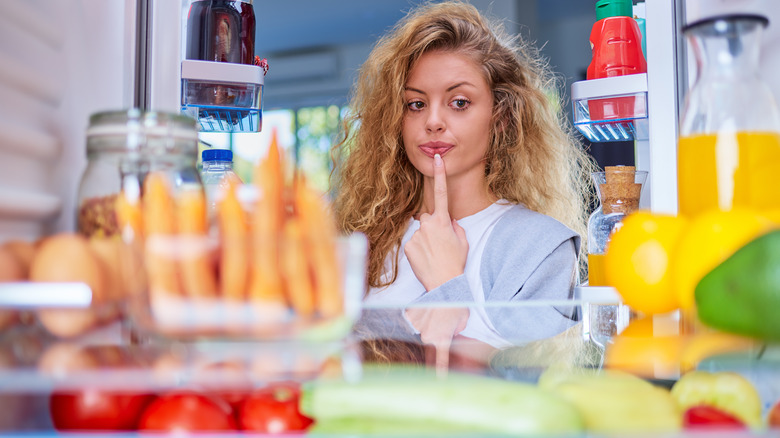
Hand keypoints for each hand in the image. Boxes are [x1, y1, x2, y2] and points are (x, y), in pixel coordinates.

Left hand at [404, 154, 467, 290]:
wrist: (444, 283)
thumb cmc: (456, 262)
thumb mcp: (462, 241)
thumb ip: (454, 226)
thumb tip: (448, 222)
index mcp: (443, 221)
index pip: (441, 193)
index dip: (439, 175)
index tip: (436, 159)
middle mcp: (427, 225)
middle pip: (427, 218)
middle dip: (433, 227)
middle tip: (441, 244)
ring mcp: (416, 235)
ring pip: (421, 232)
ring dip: (426, 240)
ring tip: (434, 255)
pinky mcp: (408, 245)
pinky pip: (413, 243)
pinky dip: (419, 250)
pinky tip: (426, 259)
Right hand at [405, 306, 468, 374]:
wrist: (442, 286)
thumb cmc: (456, 302)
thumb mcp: (463, 320)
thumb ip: (457, 331)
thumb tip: (451, 332)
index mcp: (443, 339)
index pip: (441, 360)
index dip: (440, 370)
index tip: (439, 379)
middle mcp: (429, 336)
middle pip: (429, 339)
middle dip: (434, 331)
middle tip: (439, 317)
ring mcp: (418, 327)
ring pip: (420, 328)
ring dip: (426, 322)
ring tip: (434, 309)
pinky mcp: (410, 317)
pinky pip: (413, 318)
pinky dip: (418, 313)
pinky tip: (426, 305)